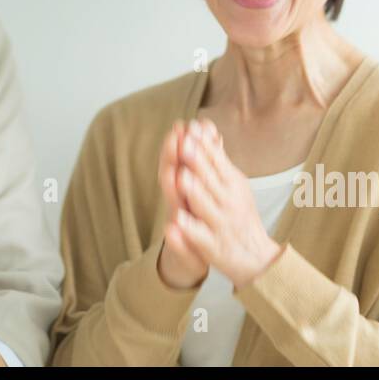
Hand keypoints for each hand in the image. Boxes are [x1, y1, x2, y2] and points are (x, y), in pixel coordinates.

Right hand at [156, 119, 209, 289]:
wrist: (196, 254)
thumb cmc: (201, 215)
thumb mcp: (205, 185)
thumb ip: (205, 158)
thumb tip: (208, 128)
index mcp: (185, 185)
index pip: (179, 158)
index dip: (180, 142)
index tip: (183, 124)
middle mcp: (177, 200)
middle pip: (170, 175)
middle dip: (172, 157)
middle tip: (176, 138)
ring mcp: (177, 223)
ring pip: (173, 204)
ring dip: (171, 190)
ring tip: (174, 173)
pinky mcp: (182, 246)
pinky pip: (177, 241)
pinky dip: (174, 237)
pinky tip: (170, 230)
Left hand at [171, 118, 283, 289]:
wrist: (257, 258)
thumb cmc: (240, 214)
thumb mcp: (232, 184)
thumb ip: (217, 158)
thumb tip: (206, 127)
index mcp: (232, 184)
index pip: (217, 161)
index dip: (205, 144)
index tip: (194, 126)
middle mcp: (228, 202)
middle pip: (211, 180)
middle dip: (198, 162)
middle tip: (186, 143)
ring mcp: (220, 224)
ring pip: (205, 206)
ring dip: (194, 191)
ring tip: (181, 177)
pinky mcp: (212, 247)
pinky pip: (200, 237)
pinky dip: (189, 229)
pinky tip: (176, 221)